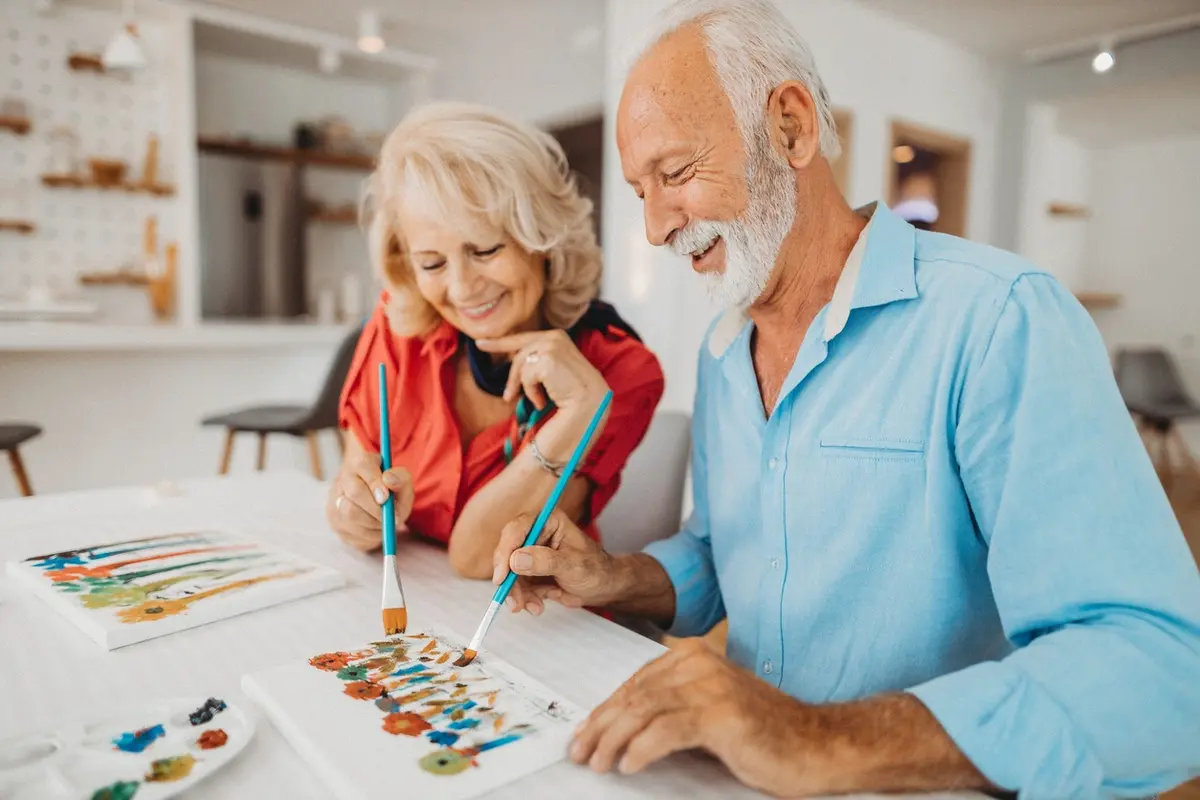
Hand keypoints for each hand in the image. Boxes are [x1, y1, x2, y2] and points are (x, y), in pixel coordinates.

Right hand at [327, 451, 413, 552]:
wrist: (377, 503)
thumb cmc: (391, 490)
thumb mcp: (402, 480)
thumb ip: (400, 478)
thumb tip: (389, 482)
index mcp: (358, 462)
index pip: (363, 467)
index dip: (375, 484)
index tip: (386, 498)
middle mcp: (341, 480)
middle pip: (354, 494)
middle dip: (377, 509)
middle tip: (393, 518)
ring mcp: (334, 502)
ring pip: (351, 517)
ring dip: (375, 524)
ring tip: (385, 522)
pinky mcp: (335, 523)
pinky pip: (352, 534)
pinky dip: (370, 536)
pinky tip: (376, 529)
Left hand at [476, 330, 608, 411]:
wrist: (589, 403)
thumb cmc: (573, 391)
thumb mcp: (553, 370)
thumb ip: (536, 360)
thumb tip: (511, 361)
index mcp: (556, 336)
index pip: (522, 338)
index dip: (499, 342)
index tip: (480, 343)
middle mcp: (554, 336)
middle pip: (518, 354)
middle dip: (511, 378)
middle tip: (508, 397)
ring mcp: (551, 345)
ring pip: (520, 365)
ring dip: (524, 387)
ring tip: (538, 400)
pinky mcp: (548, 358)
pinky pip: (526, 377)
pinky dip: (532, 392)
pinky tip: (544, 400)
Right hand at [491, 509, 619, 614]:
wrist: (604, 587)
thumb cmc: (596, 569)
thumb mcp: (574, 565)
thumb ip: (546, 561)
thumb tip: (516, 559)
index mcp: (548, 521)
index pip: (517, 529)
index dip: (506, 551)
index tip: (502, 576)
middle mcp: (536, 535)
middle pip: (508, 552)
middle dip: (510, 580)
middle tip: (514, 601)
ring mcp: (531, 554)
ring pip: (510, 573)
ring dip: (518, 593)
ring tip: (534, 607)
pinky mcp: (529, 572)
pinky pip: (517, 586)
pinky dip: (524, 598)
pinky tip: (537, 606)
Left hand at [569, 640, 823, 795]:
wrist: (814, 745)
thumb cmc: (762, 733)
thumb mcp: (707, 711)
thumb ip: (670, 708)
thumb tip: (619, 727)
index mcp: (692, 656)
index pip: (634, 684)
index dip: (604, 710)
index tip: (583, 732)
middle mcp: (698, 663)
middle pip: (633, 695)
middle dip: (601, 726)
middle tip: (580, 750)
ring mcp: (710, 686)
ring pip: (642, 710)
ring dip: (613, 740)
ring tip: (598, 761)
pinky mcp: (720, 713)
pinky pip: (666, 730)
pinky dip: (641, 749)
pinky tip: (629, 765)